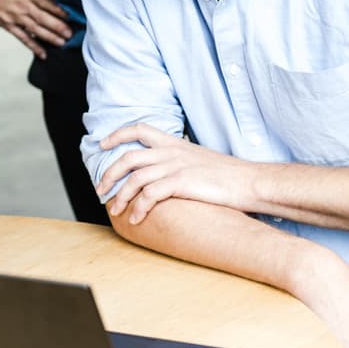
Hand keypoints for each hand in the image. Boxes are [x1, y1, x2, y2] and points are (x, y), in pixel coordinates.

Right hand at [0, 0, 70, 58]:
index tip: (72, 15)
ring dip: (50, 37)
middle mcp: (23, 5)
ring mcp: (15, 17)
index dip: (60, 10)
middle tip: (71, 33)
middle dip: (58, 27)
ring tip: (62, 43)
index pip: (47, 2)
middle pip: (43, 18)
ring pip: (35, 29)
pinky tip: (43, 54)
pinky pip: (22, 37)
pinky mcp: (8, 25)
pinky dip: (33, 46)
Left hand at [96, 123, 255, 224]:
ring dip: (120, 195)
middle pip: (128, 156)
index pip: (139, 129)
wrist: (248, 181)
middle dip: (109, 173)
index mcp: (174, 143)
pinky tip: (136, 219)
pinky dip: (138, 208)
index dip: (117, 134)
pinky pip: (150, 195)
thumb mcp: (199, 159)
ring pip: (135, 177)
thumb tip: (164, 170)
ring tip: (115, 210)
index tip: (102, 144)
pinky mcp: (182, 182)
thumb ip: (179, 160)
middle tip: (100, 189)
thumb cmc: (227, 175)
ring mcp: (176, 166)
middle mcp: (172, 151)